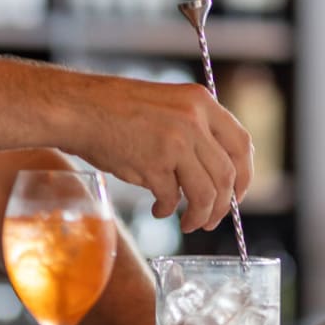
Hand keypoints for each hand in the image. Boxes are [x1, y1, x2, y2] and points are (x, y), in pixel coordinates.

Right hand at [68, 77, 253, 232]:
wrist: (79, 109)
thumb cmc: (117, 109)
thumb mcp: (168, 105)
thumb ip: (195, 130)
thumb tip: (216, 173)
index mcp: (201, 102)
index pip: (241, 144)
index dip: (245, 175)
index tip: (237, 194)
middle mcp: (194, 120)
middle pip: (227, 175)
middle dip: (223, 205)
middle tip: (211, 219)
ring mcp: (176, 142)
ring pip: (205, 193)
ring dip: (199, 215)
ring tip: (188, 222)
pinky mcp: (154, 163)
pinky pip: (172, 198)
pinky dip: (167, 210)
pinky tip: (157, 209)